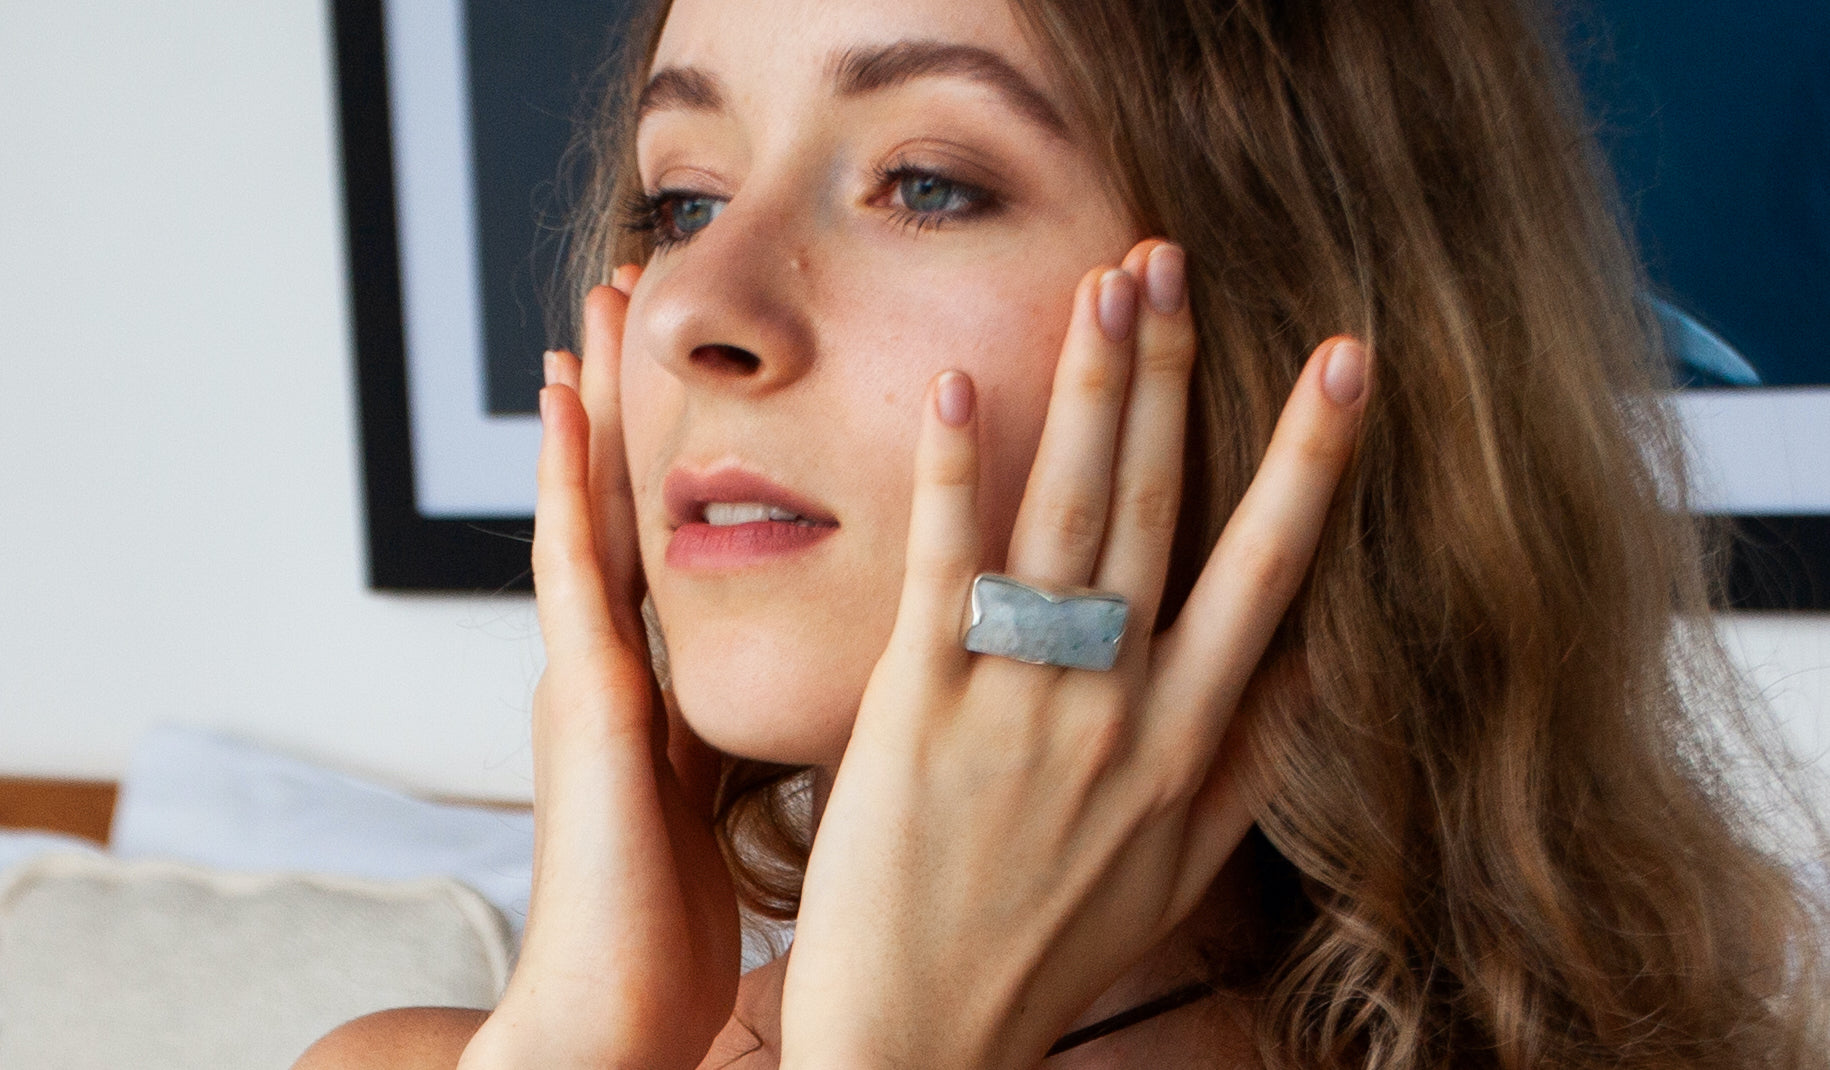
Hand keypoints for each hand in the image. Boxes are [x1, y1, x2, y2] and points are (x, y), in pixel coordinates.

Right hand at [460, 273, 740, 1069]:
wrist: (613, 1017)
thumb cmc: (670, 932)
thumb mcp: (717, 808)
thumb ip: (736, 739)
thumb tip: (796, 697)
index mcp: (657, 689)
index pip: (668, 544)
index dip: (673, 456)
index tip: (690, 374)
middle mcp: (616, 664)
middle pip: (627, 503)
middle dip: (630, 400)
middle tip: (634, 292)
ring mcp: (590, 673)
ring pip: (594, 509)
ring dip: (594, 407)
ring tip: (595, 308)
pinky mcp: (585, 695)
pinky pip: (576, 566)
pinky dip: (570, 479)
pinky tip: (572, 402)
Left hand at [780, 240, 1368, 1069]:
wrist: (926, 1036)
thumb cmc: (1052, 944)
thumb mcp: (1188, 865)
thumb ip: (1257, 757)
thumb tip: (1316, 654)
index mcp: (1191, 741)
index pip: (1268, 569)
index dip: (1311, 458)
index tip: (1346, 359)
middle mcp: (1121, 707)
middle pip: (1163, 510)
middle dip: (1177, 374)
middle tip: (1178, 260)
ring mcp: (1021, 704)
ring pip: (1071, 517)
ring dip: (1093, 391)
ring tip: (1107, 285)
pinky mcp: (918, 710)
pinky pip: (945, 571)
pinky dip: (958, 474)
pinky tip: (960, 385)